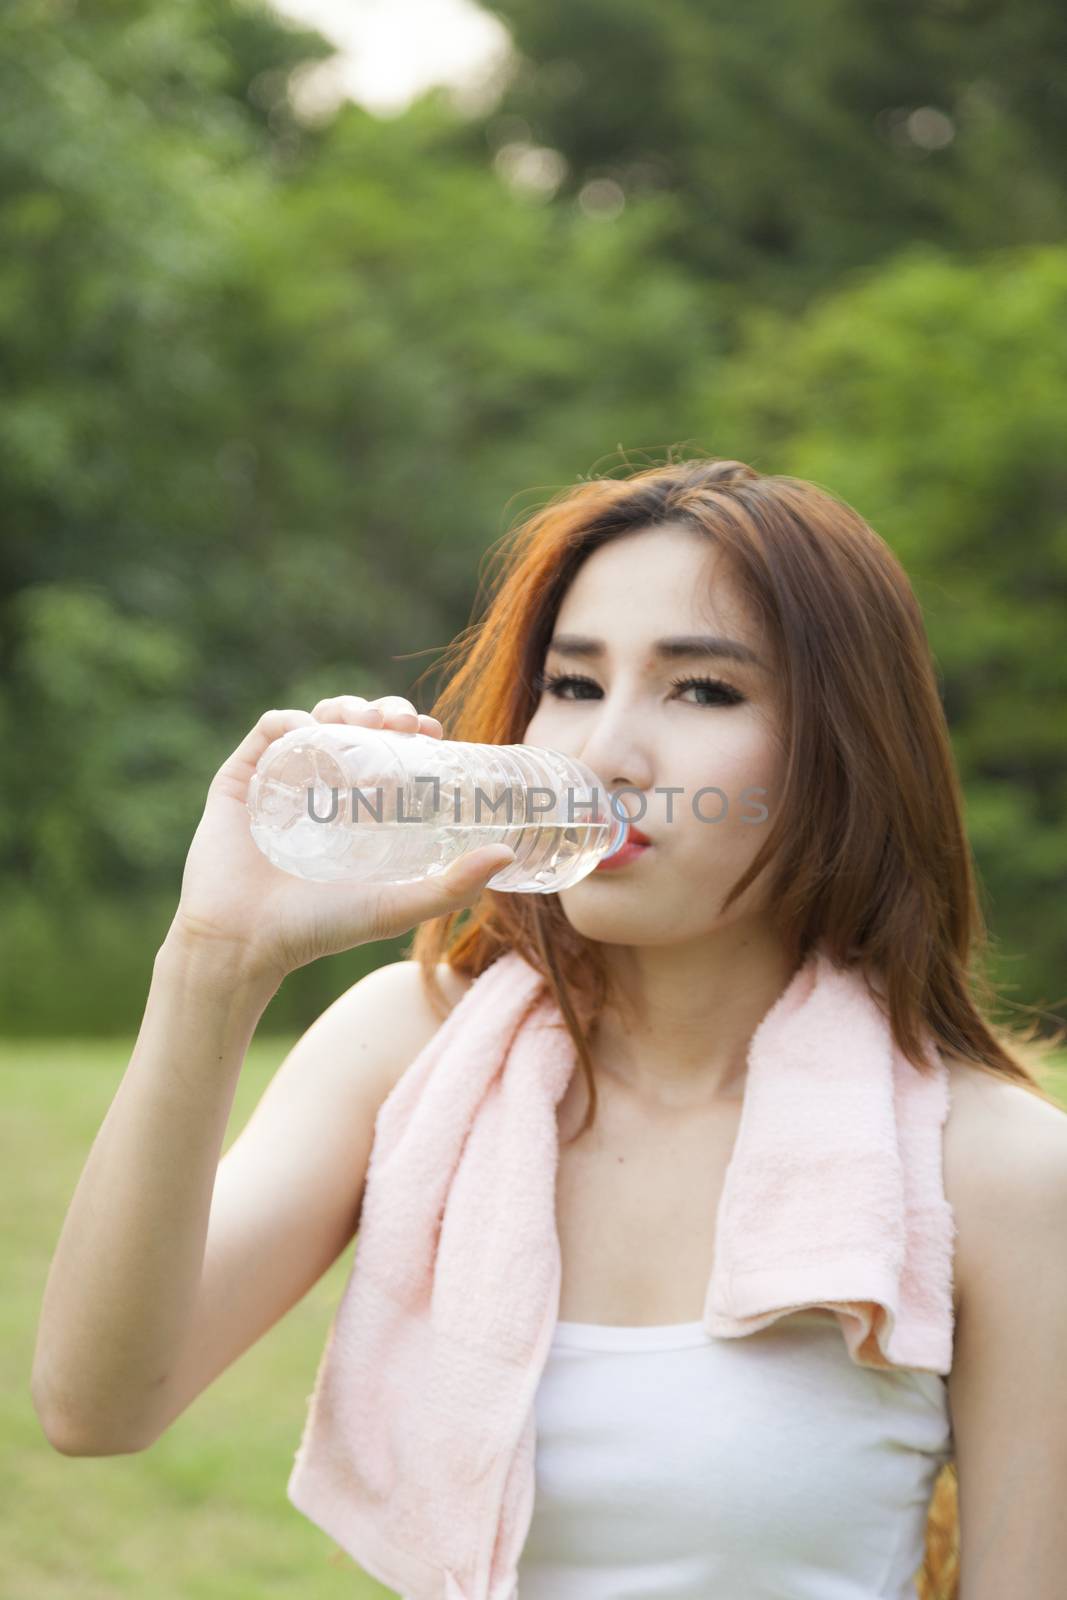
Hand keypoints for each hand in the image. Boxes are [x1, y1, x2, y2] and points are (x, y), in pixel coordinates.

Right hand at [167, 694, 515, 982]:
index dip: (412, 731)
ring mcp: (280, 781)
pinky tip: (315, 730)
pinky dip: (294, 719)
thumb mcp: (395, 906)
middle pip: (357, 727)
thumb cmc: (319, 930)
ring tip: (364, 720)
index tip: (431, 731)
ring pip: (317, 719)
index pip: (391, 752)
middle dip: (382, 711)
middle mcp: (320, 790)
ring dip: (344, 706)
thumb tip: (507, 855)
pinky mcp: (240, 780)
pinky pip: (269, 731)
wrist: (245, 943)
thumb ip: (451, 887)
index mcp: (356, 810)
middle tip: (398, 723)